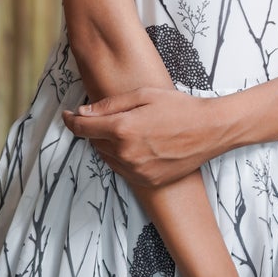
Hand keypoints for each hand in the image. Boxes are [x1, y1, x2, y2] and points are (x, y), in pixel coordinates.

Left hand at [62, 84, 227, 186]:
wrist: (210, 130)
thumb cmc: (179, 107)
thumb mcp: (143, 95)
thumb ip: (109, 105)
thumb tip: (83, 113)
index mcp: (123, 128)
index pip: (82, 128)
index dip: (71, 121)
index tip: (67, 115)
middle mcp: (126, 153)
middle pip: (94, 142)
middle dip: (95, 129)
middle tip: (108, 117)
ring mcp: (137, 170)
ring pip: (107, 157)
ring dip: (108, 144)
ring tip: (127, 131)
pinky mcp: (147, 181)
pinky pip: (123, 170)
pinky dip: (122, 158)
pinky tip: (137, 146)